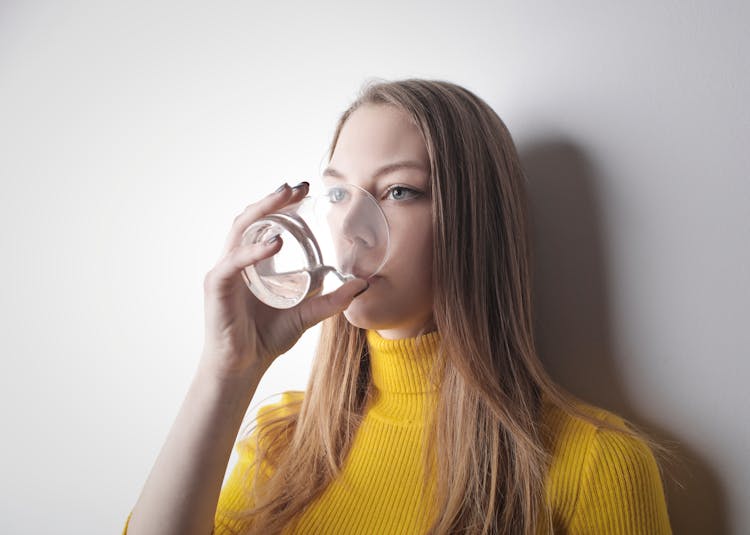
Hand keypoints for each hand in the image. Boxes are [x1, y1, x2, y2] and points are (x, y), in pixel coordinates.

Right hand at [198, 182, 368, 380]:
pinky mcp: (217, 286)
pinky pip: (234, 262)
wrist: (244, 366)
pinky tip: (275, 244)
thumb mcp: (307, 314)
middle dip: (274, 199)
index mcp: (253, 262)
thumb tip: (361, 285)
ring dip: (262, 210)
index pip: (265, 223)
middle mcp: (236, 260)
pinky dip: (254, 250)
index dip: (283, 204)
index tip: (306, 190)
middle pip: (252, 219)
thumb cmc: (266, 338)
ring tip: (285, 198)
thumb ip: (331, 299)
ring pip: (240, 230)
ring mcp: (225, 271)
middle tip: (299, 187)